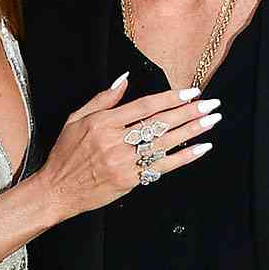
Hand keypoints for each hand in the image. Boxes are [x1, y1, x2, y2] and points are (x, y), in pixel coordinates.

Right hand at [35, 73, 219, 222]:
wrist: (57, 191)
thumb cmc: (65, 155)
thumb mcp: (75, 120)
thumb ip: (102, 99)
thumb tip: (124, 78)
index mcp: (102, 123)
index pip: (144, 106)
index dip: (170, 98)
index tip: (190, 92)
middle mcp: (114, 141)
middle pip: (159, 123)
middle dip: (189, 112)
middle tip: (211, 103)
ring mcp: (123, 162)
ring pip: (165, 143)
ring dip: (192, 130)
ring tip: (212, 120)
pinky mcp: (129, 180)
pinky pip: (162, 166)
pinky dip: (184, 157)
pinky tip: (201, 148)